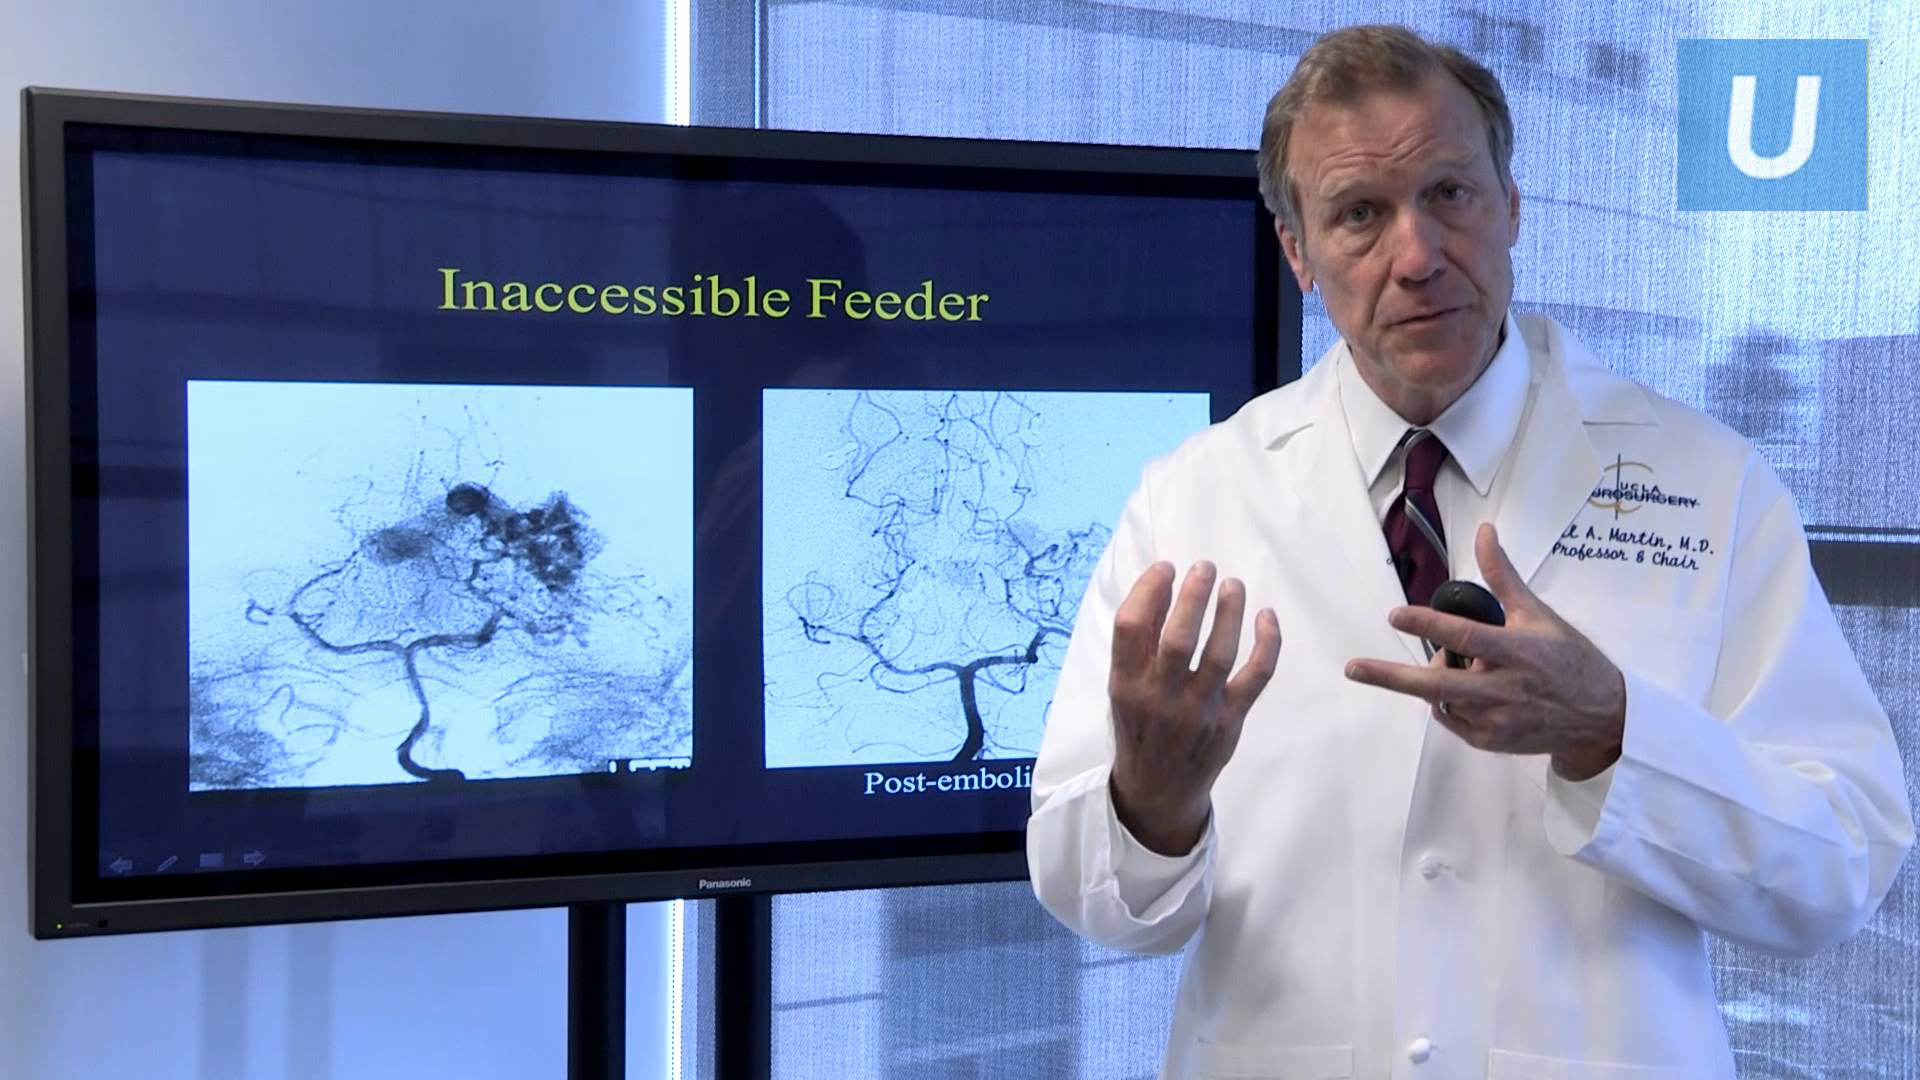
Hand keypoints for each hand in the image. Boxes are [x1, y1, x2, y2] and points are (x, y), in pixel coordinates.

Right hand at [1109, 560, 1281, 853]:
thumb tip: (1163, 589)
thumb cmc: (1140, 727)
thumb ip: (1137, 647)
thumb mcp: (1122, 689)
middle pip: (1179, 638)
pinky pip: (1256, 676)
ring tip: (1233, 585)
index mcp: (1125, 685)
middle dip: (1193, 595)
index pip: (1131, 627)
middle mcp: (1160, 698)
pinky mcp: (1230, 720)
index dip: (1149, 589)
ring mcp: (1198, 712)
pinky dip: (1266, 643)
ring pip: (1220, 654)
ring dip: (1229, 612)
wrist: (1159, 790)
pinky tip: (1266, 617)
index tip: (1166, 568)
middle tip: (1204, 567)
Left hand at [1343, 523, 1625, 780]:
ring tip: (1458, 664)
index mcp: (1518, 652)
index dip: (1429, 626)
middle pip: (1437, 684)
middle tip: (1353, 668)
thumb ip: (1503, 577)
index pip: (1466, 637)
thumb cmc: (1569, 660)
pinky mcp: (1491, 742)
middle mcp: (1504, 689)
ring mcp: (1496, 720)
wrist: (1600, 718)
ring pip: (1441, 699)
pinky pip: (1451, 719)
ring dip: (1433, 681)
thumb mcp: (1540, 614)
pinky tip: (1466, 690)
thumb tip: (1484, 532)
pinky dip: (1446, 702)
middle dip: (1390, 677)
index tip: (1396, 616)